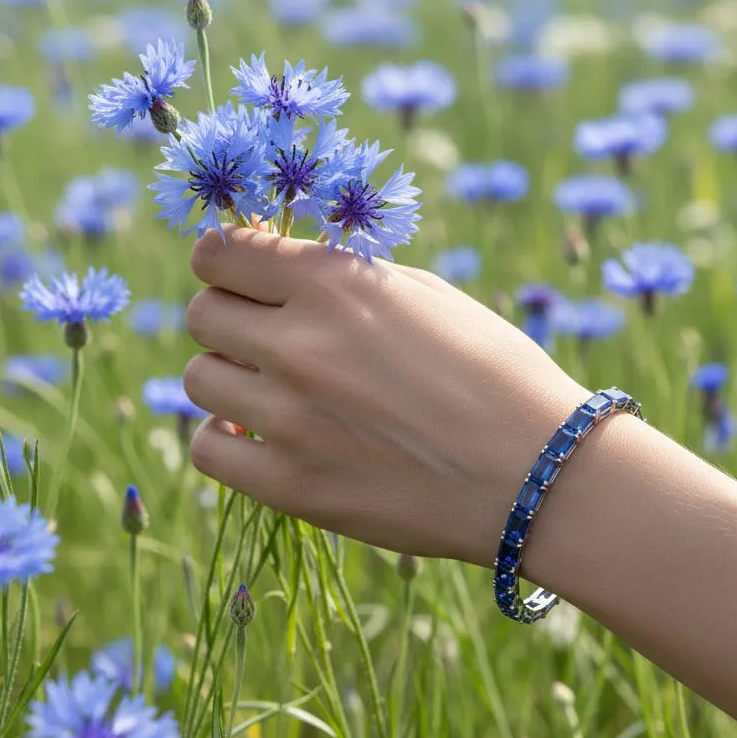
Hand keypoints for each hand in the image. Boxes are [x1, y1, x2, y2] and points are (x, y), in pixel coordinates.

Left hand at [183, 226, 585, 564]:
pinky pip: (208, 448)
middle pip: (201, 313)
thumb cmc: (495, 373)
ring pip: (198, 377)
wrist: (537, 474)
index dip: (225, 261)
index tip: (244, 277)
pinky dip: (226, 437)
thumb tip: (280, 271)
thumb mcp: (428, 296)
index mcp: (336, 283)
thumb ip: (346, 279)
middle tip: (267, 338)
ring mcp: (289, 418)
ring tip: (275, 392)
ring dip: (230, 377)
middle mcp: (300, 343)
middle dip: (229, 318)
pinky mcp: (290, 485)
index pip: (217, 252)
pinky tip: (263, 436)